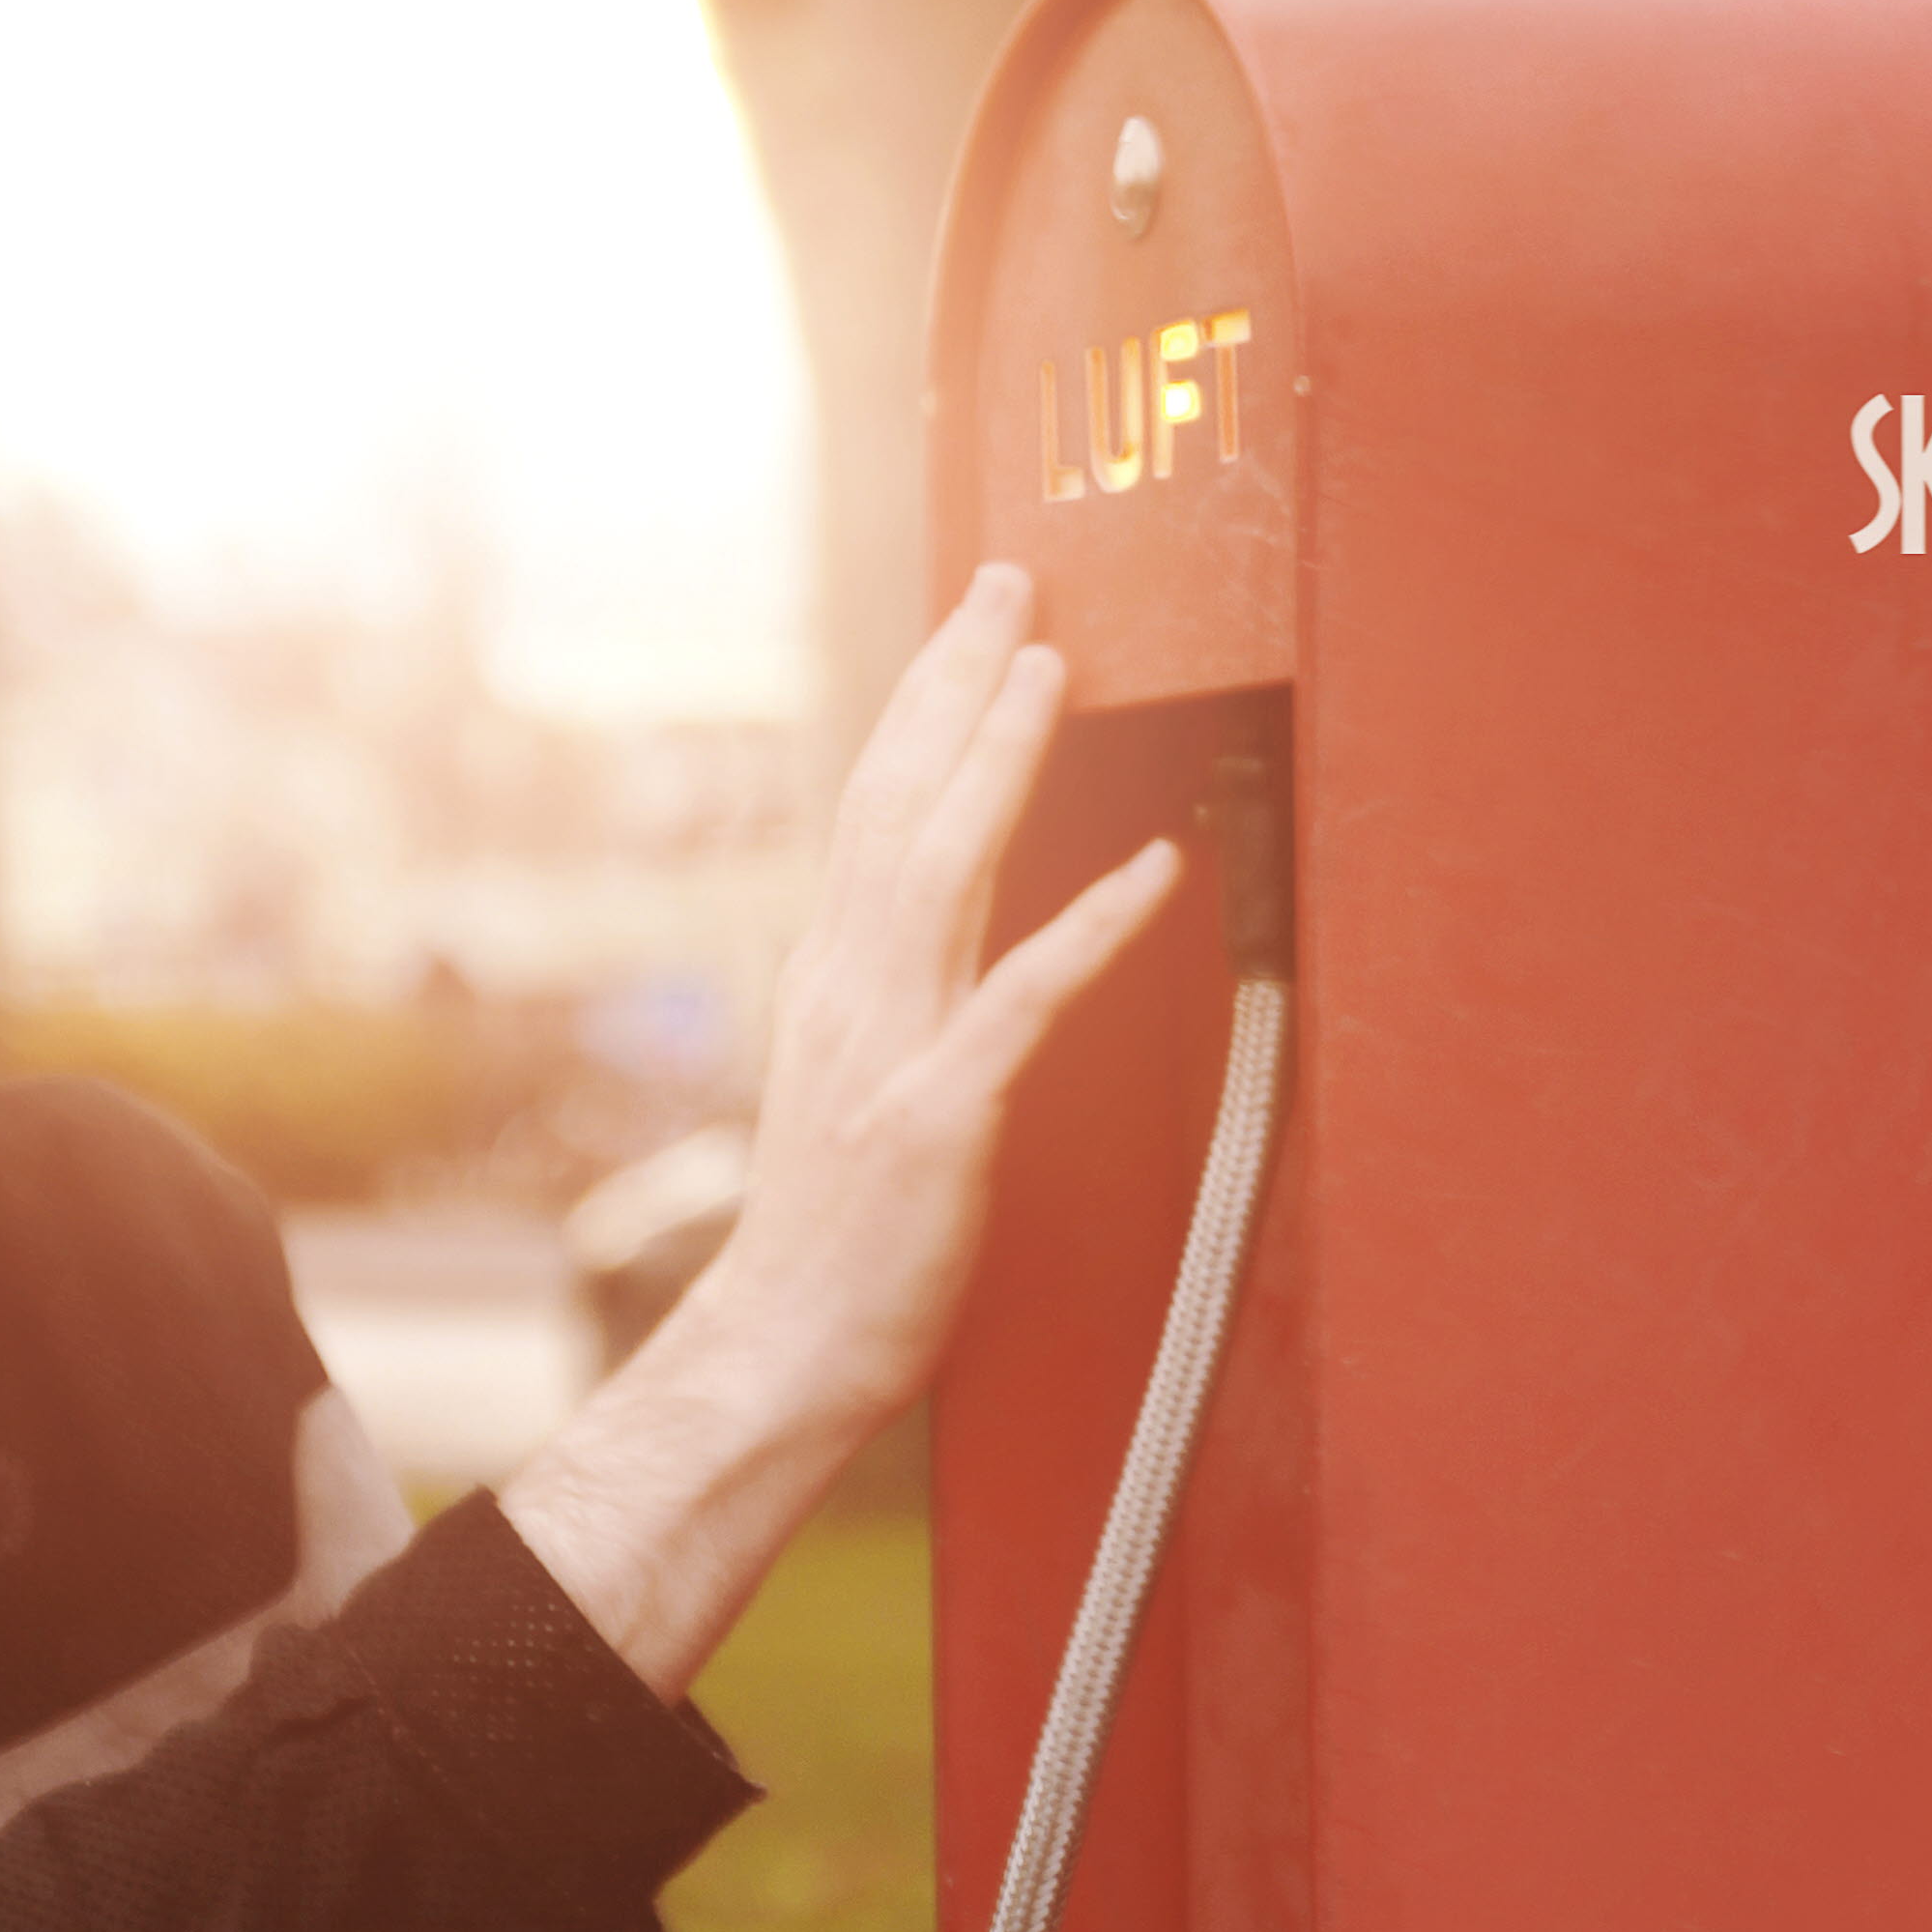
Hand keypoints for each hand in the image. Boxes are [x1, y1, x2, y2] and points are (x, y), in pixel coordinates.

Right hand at [506, 563, 1181, 1691]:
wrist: (781, 1351)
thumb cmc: (836, 1241)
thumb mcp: (857, 1086)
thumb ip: (897, 999)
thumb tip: (936, 933)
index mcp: (836, 978)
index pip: (876, 806)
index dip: (926, 703)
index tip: (971, 621)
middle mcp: (853, 990)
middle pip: (898, 802)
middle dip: (954, 682)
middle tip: (1006, 580)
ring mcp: (890, 1048)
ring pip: (943, 868)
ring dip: (998, 758)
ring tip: (1050, 666)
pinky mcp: (939, 1118)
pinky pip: (1022, 1002)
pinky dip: (1089, 926)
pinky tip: (1149, 867)